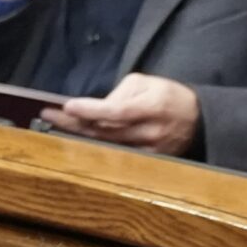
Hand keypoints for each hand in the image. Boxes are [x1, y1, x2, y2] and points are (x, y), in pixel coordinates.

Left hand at [41, 73, 199, 154]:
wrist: (197, 120)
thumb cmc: (168, 96)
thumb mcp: (147, 82)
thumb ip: (120, 93)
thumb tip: (96, 107)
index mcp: (153, 107)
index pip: (117, 111)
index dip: (92, 110)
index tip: (68, 106)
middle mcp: (150, 132)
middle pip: (106, 131)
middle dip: (74, 123)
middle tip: (48, 114)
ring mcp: (149, 151)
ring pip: (106, 145)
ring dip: (78, 135)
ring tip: (55, 123)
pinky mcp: (146, 163)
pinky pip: (114, 155)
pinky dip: (93, 147)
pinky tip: (74, 139)